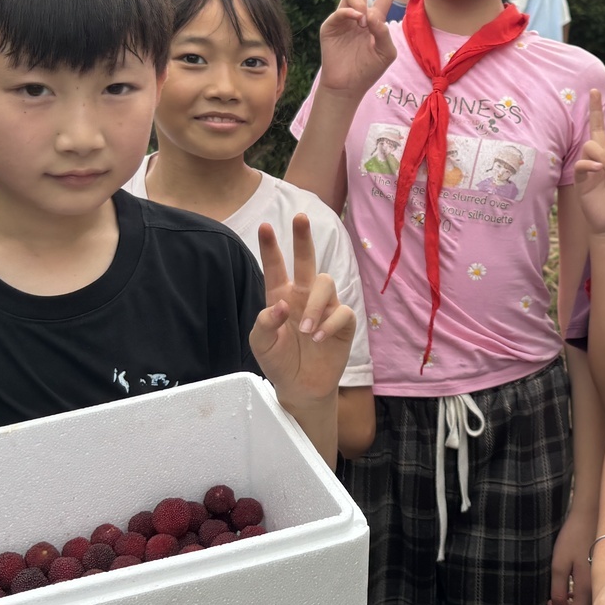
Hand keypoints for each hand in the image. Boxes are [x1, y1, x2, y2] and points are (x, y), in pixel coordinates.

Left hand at [250, 215, 355, 406]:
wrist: (300, 387)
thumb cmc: (279, 361)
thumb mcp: (261, 344)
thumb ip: (265, 323)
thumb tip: (282, 304)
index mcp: (280, 297)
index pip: (276, 268)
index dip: (270, 248)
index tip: (265, 226)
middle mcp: (303, 296)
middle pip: (307, 260)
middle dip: (303, 239)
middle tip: (300, 217)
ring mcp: (324, 307)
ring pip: (326, 283)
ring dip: (315, 304)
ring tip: (306, 329)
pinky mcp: (343, 322)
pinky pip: (342, 311)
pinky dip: (329, 323)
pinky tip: (318, 338)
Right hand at [317, 0, 408, 97]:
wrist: (348, 85)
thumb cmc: (368, 69)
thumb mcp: (386, 53)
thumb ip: (385, 34)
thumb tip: (372, 15)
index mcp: (375, 18)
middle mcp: (358, 13)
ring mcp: (343, 18)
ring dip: (360, 3)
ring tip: (363, 22)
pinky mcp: (330, 26)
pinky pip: (340, 12)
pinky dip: (349, 13)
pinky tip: (357, 21)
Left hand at [548, 503, 594, 604]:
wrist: (590, 516)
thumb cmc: (573, 538)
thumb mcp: (559, 564)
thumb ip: (557, 590)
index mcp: (586, 588)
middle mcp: (596, 587)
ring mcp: (599, 580)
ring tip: (554, 601)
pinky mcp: (599, 573)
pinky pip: (590, 594)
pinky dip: (577, 599)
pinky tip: (567, 591)